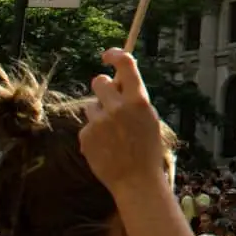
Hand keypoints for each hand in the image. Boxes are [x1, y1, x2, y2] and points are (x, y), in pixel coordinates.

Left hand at [79, 49, 167, 198]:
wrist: (136, 181)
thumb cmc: (148, 150)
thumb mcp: (149, 119)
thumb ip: (135, 100)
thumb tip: (120, 82)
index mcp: (138, 100)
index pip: (125, 64)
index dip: (115, 55)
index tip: (108, 56)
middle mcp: (117, 107)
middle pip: (99, 81)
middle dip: (103, 87)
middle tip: (109, 100)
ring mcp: (99, 122)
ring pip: (91, 106)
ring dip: (99, 114)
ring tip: (112, 134)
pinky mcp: (86, 136)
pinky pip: (87, 126)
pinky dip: (94, 134)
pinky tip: (106, 148)